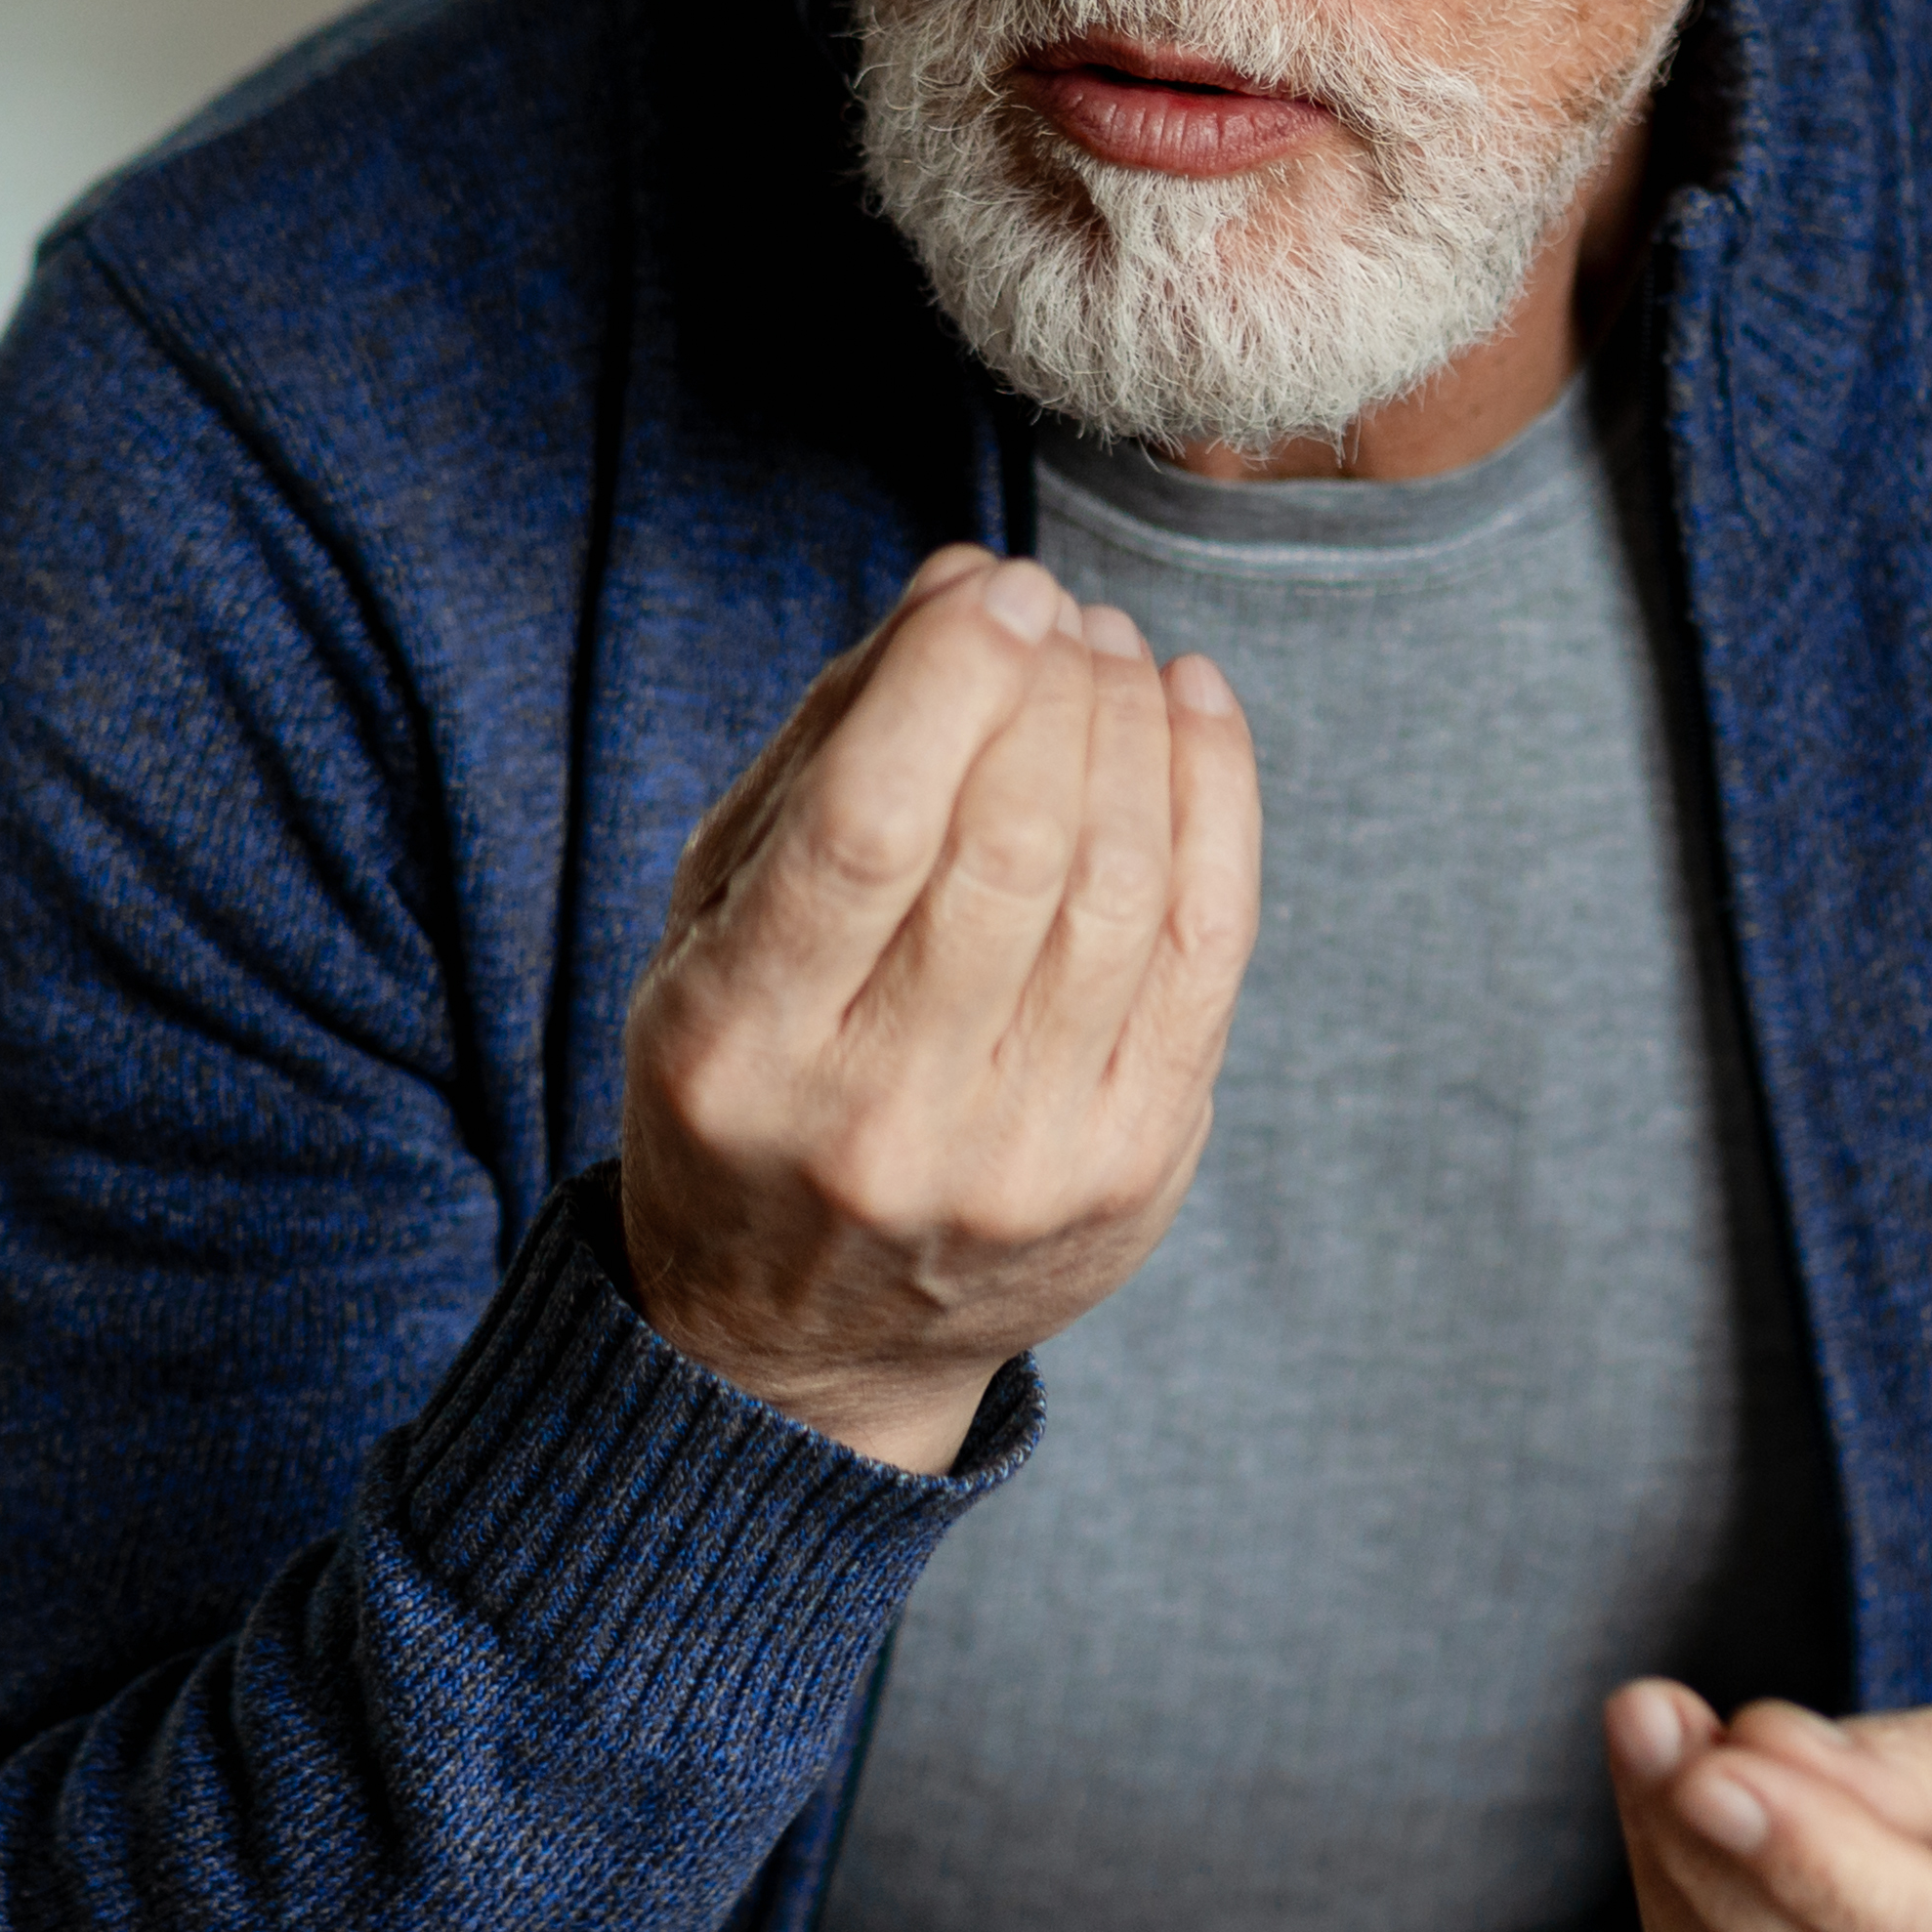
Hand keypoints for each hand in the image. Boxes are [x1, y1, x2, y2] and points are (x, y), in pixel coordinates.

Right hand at [609, 548, 1259, 1470]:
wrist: (803, 1345)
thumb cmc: (750, 1087)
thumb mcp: (715, 925)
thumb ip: (827, 751)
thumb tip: (961, 586)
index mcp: (740, 1047)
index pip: (868, 829)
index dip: (951, 681)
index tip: (993, 587)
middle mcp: (883, 1116)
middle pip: (1012, 848)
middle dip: (1054, 691)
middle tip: (1056, 609)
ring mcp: (1023, 1156)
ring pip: (1119, 889)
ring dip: (1132, 731)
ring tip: (1114, 648)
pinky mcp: (1133, 1167)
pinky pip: (1206, 948)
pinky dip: (1216, 804)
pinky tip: (1191, 710)